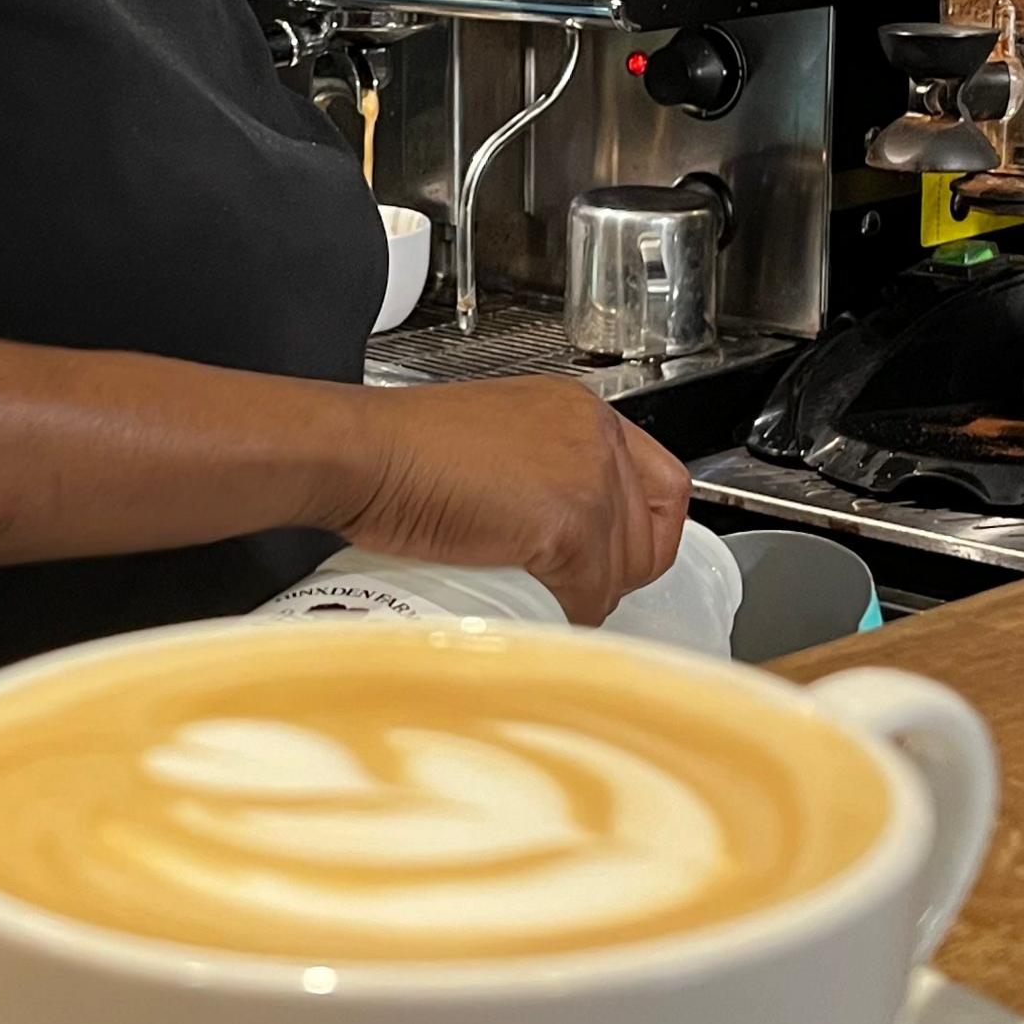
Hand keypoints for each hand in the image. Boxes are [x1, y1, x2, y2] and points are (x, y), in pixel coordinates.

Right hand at [332, 380, 694, 625]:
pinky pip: (590, 594)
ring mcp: (588, 478)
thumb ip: (539, 470)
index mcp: (579, 411)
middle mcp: (595, 437)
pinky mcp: (569, 523)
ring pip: (623, 570)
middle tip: (568, 588)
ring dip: (587, 596)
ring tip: (539, 595)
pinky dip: (564, 612)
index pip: (661, 483)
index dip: (642, 533)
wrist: (362, 455)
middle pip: (650, 534)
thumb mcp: (493, 442)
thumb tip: (556, 529)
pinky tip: (529, 603)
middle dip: (613, 573)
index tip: (617, 561)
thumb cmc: (399, 453)